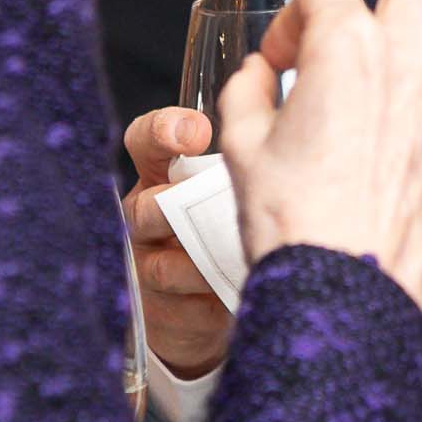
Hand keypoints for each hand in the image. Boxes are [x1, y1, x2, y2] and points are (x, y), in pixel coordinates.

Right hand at [119, 106, 231, 377]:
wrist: (209, 307)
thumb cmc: (226, 230)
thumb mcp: (232, 188)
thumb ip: (243, 157)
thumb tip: (277, 109)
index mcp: (161, 174)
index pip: (146, 140)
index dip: (165, 131)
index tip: (199, 131)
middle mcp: (145, 215)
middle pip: (148, 206)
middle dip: (182, 209)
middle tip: (217, 210)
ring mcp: (148, 265)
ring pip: (163, 264)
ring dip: (204, 266)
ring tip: (239, 263)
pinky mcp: (159, 311)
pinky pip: (184, 307)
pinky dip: (214, 305)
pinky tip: (238, 298)